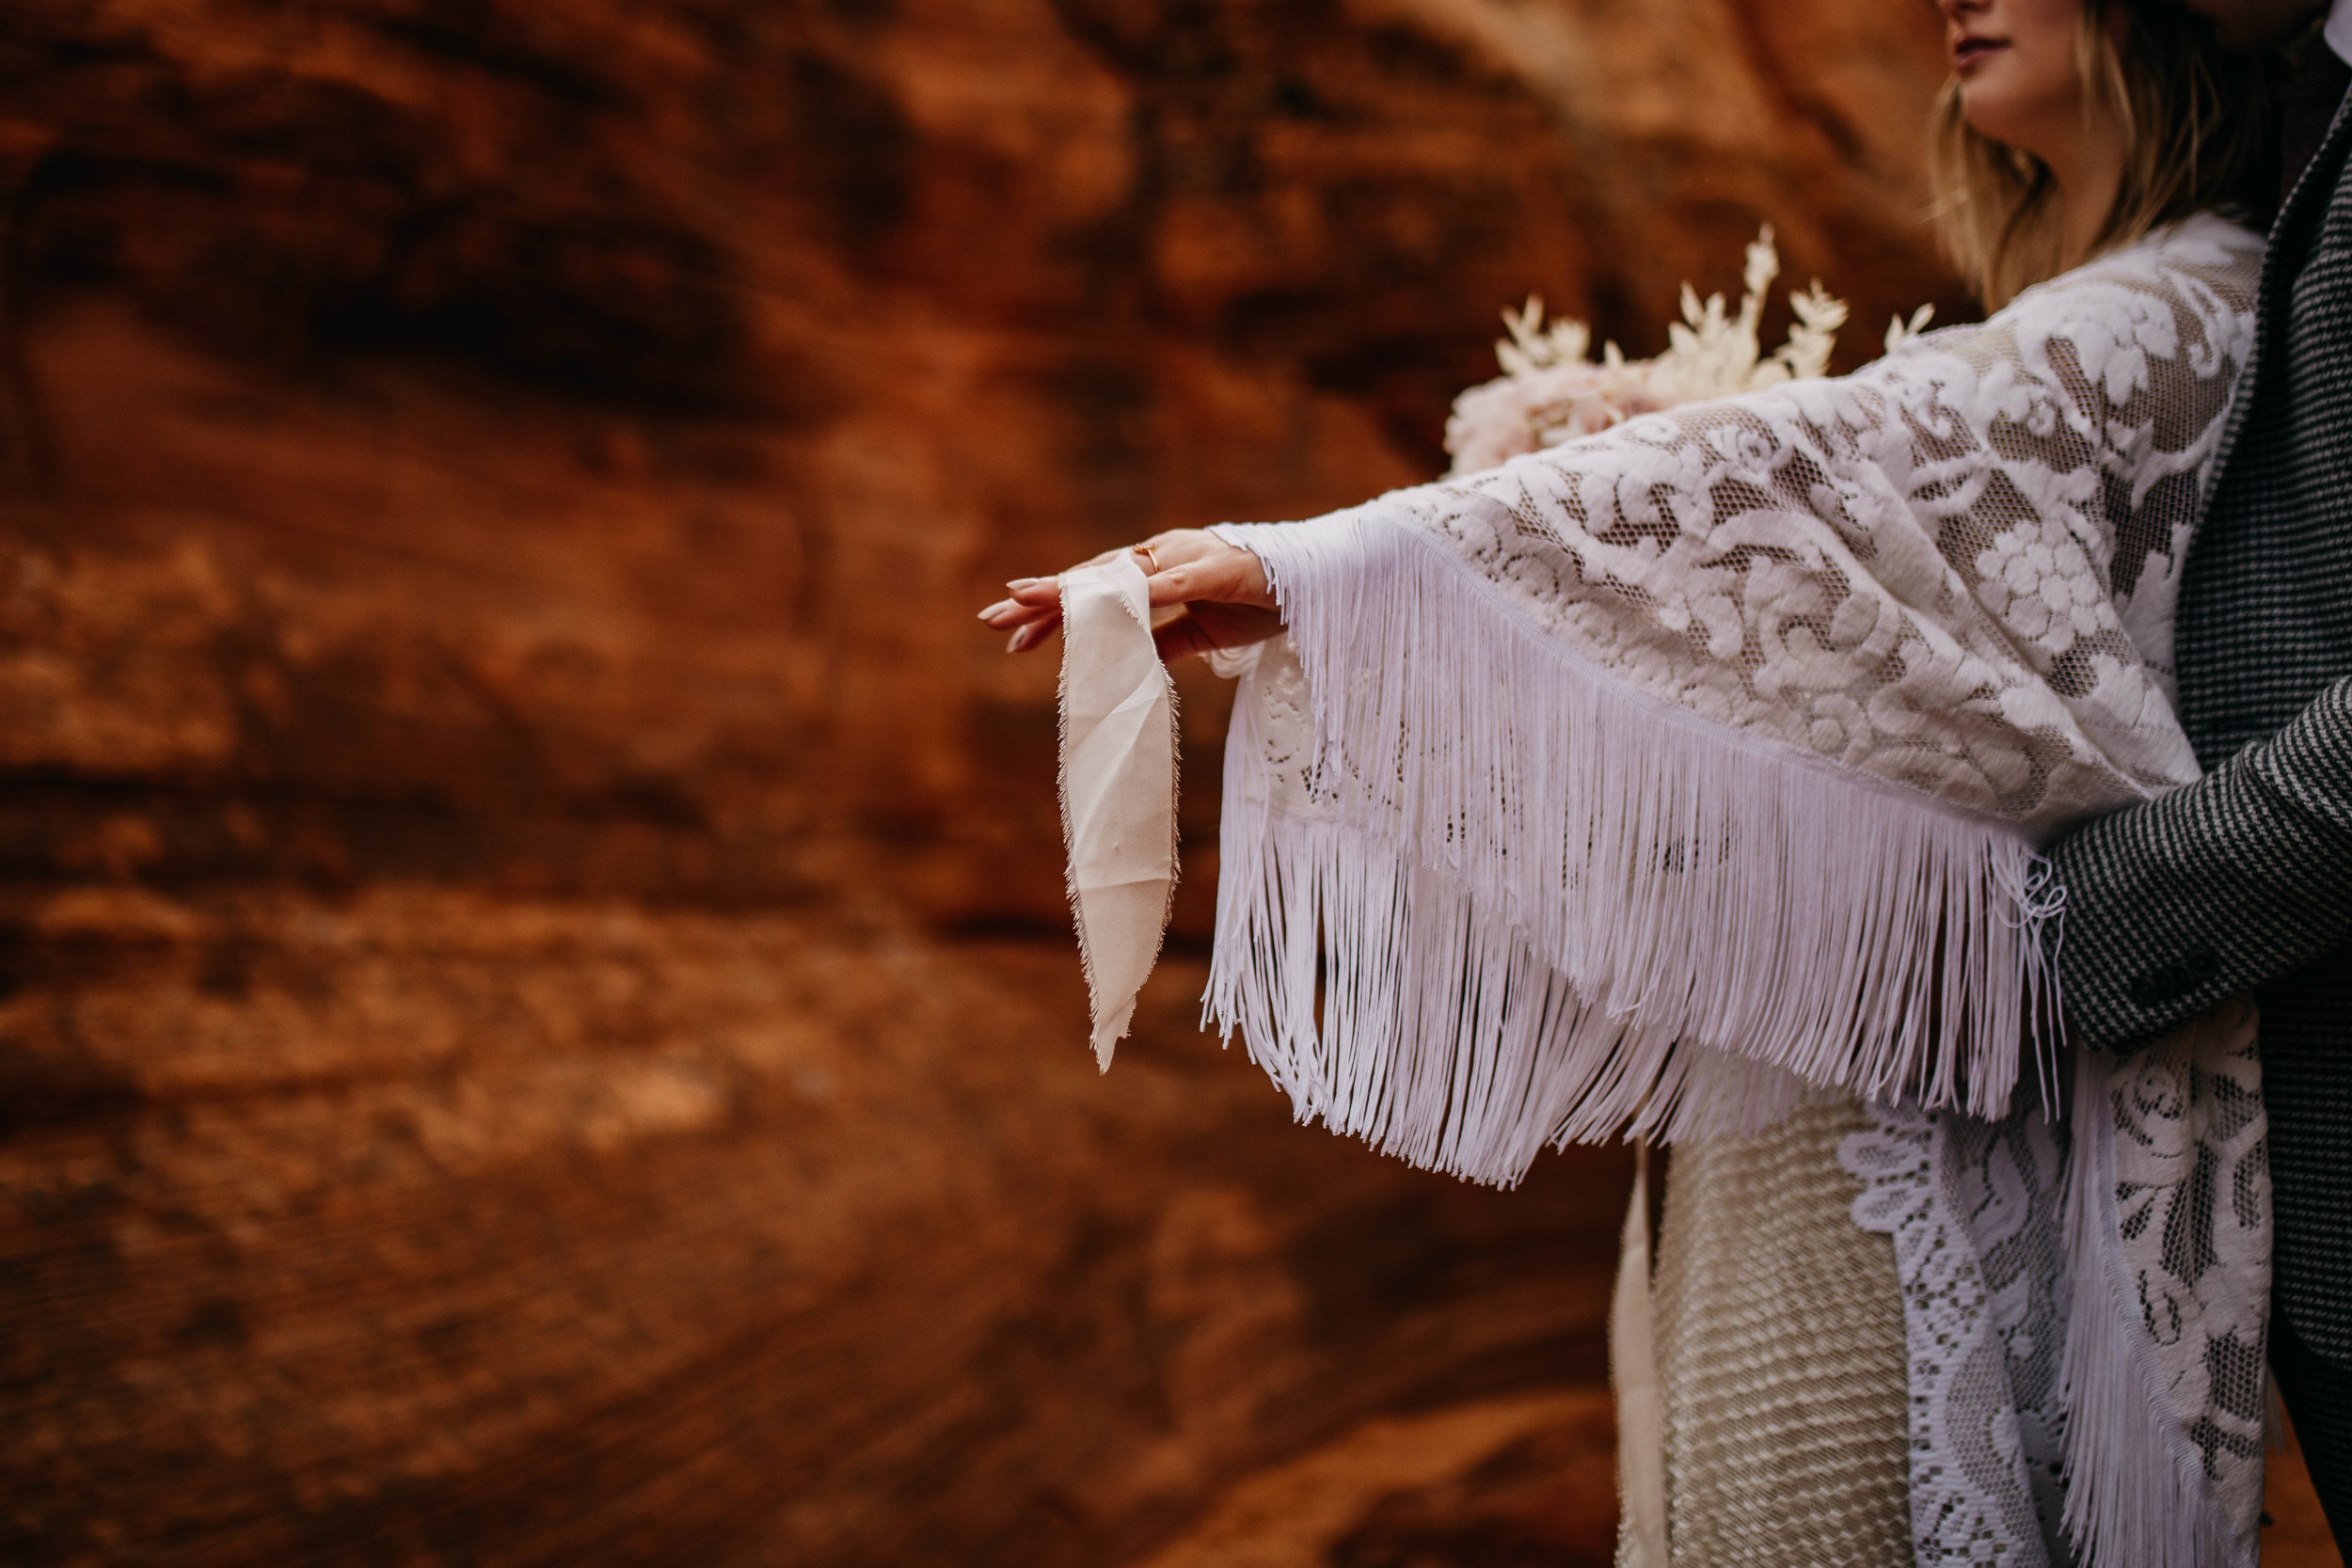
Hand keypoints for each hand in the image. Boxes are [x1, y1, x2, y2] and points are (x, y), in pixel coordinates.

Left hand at [977, 529, 1283, 661]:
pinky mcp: (1214, 570)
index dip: (1053, 611)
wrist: (1317, 583)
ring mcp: (1186, 558)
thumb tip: (1125, 658)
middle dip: (1041, 600)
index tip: (1012, 634)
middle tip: (992, 619)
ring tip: (1027, 601)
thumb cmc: (1262, 600)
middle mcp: (1162, 556)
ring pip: (1116, 576)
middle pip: (1092, 579)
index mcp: (1158, 569)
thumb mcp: (1202, 629)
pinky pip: (1169, 584)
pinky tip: (1103, 605)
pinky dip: (1136, 594)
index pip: (1096, 591)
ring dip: (1070, 590)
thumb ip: (1164, 639)